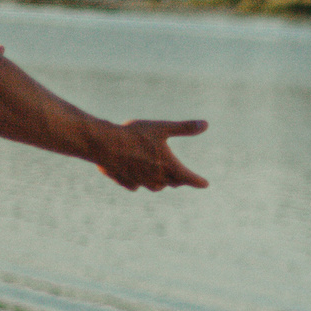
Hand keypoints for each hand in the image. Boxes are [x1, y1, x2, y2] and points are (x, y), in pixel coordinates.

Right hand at [91, 119, 209, 191]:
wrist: (104, 144)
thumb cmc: (134, 134)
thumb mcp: (162, 128)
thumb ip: (184, 128)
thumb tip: (206, 124)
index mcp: (168, 166)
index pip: (189, 178)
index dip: (198, 181)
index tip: (205, 184)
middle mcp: (156, 178)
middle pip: (173, 183)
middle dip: (179, 180)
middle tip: (183, 178)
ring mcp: (141, 182)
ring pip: (156, 186)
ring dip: (161, 182)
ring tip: (162, 177)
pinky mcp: (126, 183)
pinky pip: (137, 185)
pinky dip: (140, 181)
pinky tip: (137, 175)